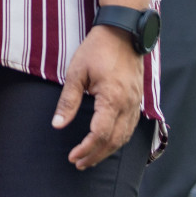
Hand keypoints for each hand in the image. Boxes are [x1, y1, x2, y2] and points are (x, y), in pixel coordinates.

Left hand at [52, 25, 144, 169]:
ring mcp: (136, 103)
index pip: (100, 134)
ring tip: (90, 158)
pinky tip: (108, 143)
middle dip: (96, 155)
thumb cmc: (97, 49)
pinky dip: (118, 140)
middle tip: (79, 163)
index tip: (73, 156)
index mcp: (112, 98)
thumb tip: (58, 124)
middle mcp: (128, 105)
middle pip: (114, 141)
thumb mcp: (76, 72)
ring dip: (107, 151)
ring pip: (124, 137)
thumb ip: (68, 101)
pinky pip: (131, 127)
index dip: (86, 149)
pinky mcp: (137, 100)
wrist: (123, 32)